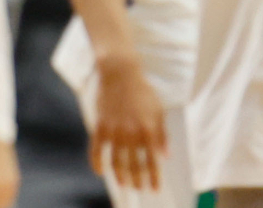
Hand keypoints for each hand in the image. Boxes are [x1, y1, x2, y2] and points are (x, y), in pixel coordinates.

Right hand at [87, 57, 168, 190]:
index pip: (152, 161)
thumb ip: (162, 134)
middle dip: (138, 180)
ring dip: (121, 176)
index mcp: (148, 130)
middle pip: (134, 165)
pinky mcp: (100, 127)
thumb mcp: (158, 110)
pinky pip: (96, 151)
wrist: (120, 74)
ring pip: (116, 162)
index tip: (155, 188)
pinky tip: (101, 171)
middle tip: (140, 189)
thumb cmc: (142, 91)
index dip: (154, 177)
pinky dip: (97, 163)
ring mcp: (114, 131)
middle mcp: (131, 133)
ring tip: (125, 184)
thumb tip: (166, 155)